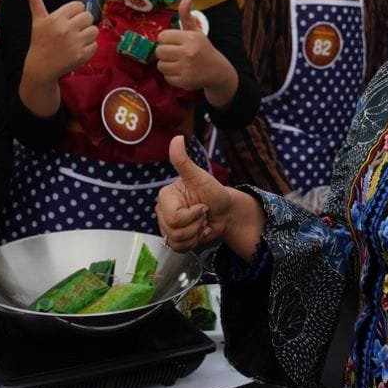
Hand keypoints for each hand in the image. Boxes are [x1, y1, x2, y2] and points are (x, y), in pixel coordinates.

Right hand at [20, 0, 96, 83]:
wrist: (40, 67)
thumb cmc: (40, 41)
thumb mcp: (37, 21)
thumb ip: (34, 1)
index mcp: (56, 18)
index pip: (79, 5)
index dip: (75, 12)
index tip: (69, 19)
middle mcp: (66, 29)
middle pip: (89, 16)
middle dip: (82, 22)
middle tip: (73, 30)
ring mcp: (75, 43)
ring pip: (94, 30)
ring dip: (87, 34)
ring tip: (76, 39)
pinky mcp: (82, 55)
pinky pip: (95, 45)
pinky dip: (88, 48)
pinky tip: (77, 50)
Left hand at [155, 0, 233, 93]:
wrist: (217, 71)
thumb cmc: (203, 49)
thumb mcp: (196, 32)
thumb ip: (187, 17)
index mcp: (190, 38)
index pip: (162, 37)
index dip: (166, 40)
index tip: (173, 42)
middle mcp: (188, 53)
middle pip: (159, 51)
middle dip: (164, 52)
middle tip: (173, 53)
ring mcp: (186, 68)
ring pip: (161, 65)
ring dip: (166, 65)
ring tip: (177, 63)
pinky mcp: (184, 81)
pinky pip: (166, 77)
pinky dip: (171, 76)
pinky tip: (181, 72)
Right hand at [155, 136, 237, 251]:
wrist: (225, 211)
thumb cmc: (214, 192)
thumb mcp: (200, 177)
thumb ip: (184, 161)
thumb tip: (176, 138)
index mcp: (166, 196)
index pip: (174, 217)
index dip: (192, 215)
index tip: (202, 206)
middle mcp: (162, 211)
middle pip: (174, 231)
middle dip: (196, 225)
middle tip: (203, 214)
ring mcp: (167, 226)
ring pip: (176, 241)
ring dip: (196, 234)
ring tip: (202, 222)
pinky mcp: (174, 238)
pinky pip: (179, 249)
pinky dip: (194, 242)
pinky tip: (199, 231)